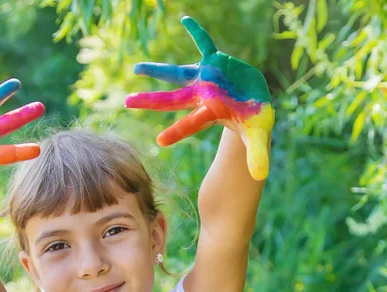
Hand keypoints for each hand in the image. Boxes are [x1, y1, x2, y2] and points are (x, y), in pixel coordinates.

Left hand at [125, 16, 274, 180]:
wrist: (254, 102)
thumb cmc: (253, 121)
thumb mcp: (258, 136)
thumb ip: (257, 154)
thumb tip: (260, 175)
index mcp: (210, 113)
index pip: (191, 124)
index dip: (177, 132)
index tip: (159, 141)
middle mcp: (201, 96)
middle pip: (170, 100)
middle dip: (150, 100)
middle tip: (126, 101)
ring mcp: (205, 79)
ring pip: (176, 73)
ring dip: (156, 70)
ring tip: (135, 68)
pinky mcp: (216, 62)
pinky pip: (205, 44)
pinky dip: (197, 33)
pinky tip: (185, 20)